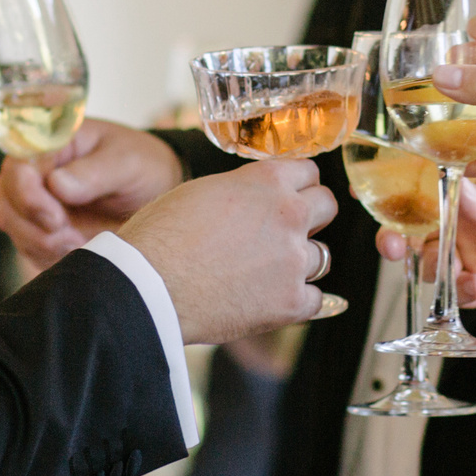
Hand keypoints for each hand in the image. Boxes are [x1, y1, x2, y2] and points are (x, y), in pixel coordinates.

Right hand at [0, 119, 184, 265]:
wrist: (152, 192)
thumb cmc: (139, 164)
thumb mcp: (127, 162)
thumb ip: (94, 172)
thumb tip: (56, 185)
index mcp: (49, 144)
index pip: (16, 170)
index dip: (27, 198)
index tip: (56, 220)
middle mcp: (33, 174)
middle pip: (8, 206)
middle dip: (36, 230)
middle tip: (73, 239)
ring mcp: (33, 204)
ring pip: (17, 233)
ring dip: (46, 246)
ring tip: (83, 244)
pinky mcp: (41, 231)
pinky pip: (32, 251)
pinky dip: (53, 257)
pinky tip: (81, 251)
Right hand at [118, 158, 335, 342]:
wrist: (147, 286)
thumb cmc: (160, 237)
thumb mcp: (202, 192)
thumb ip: (242, 192)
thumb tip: (253, 201)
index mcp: (267, 181)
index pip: (310, 172)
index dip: (297, 186)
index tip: (288, 197)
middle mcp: (289, 215)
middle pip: (327, 207)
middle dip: (310, 217)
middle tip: (284, 232)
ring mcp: (294, 260)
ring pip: (320, 256)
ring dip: (298, 262)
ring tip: (262, 272)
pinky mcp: (291, 302)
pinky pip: (315, 299)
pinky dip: (296, 301)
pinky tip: (270, 300)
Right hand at [380, 170, 475, 321]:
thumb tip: (459, 194)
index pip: (431, 183)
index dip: (402, 188)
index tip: (376, 193)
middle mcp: (470, 220)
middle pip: (418, 225)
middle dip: (396, 234)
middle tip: (392, 243)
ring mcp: (474, 255)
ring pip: (430, 259)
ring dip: (430, 264)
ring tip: (450, 267)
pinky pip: (454, 291)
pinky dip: (458, 290)